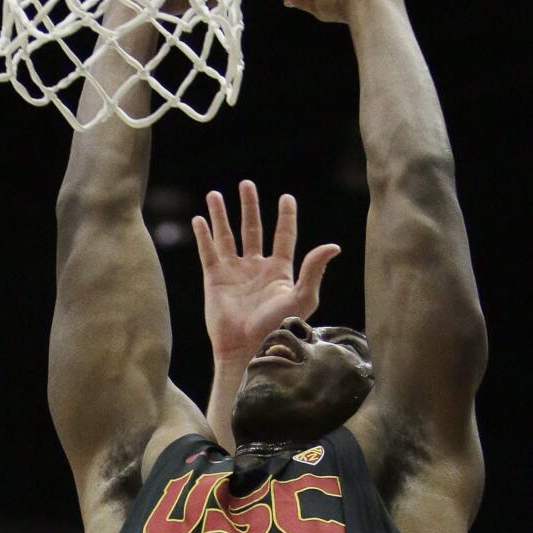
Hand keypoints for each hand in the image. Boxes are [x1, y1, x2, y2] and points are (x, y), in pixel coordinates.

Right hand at [192, 183, 338, 367]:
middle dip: (249, 206)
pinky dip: (204, 235)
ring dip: (221, 215)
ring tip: (214, 194)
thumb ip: (314, 271)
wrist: (248, 347)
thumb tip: (333, 246)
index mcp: (279, 271)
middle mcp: (256, 268)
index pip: (284, 236)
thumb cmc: (278, 328)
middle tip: (246, 184)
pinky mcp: (214, 279)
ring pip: (227, 236)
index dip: (286, 217)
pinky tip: (199, 219)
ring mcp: (234, 272)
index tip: (286, 198)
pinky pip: (208, 251)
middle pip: (252, 229)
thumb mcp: (303, 298)